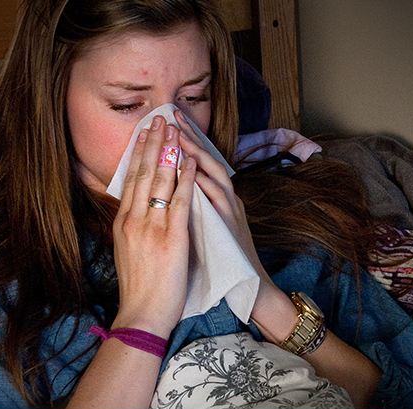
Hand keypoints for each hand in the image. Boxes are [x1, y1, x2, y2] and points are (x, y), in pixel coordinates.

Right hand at [111, 116, 196, 338]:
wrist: (141, 315)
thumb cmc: (138, 289)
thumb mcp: (125, 252)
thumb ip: (130, 228)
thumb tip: (135, 209)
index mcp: (122, 223)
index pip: (130, 180)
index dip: (138, 154)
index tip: (144, 134)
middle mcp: (134, 220)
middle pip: (144, 173)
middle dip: (153, 143)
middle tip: (159, 119)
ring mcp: (152, 228)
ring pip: (161, 181)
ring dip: (170, 152)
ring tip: (175, 130)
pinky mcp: (172, 238)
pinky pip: (181, 201)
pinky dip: (186, 179)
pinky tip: (191, 161)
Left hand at [175, 111, 289, 329]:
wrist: (247, 287)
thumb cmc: (222, 262)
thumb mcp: (204, 229)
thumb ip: (193, 209)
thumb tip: (174, 194)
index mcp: (215, 200)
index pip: (197, 165)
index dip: (183, 143)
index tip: (165, 125)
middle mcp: (226, 199)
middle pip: (207, 160)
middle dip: (190, 137)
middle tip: (172, 116)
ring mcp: (231, 210)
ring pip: (216, 174)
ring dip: (197, 154)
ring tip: (180, 136)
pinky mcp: (233, 225)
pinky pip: (219, 200)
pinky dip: (207, 184)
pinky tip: (193, 171)